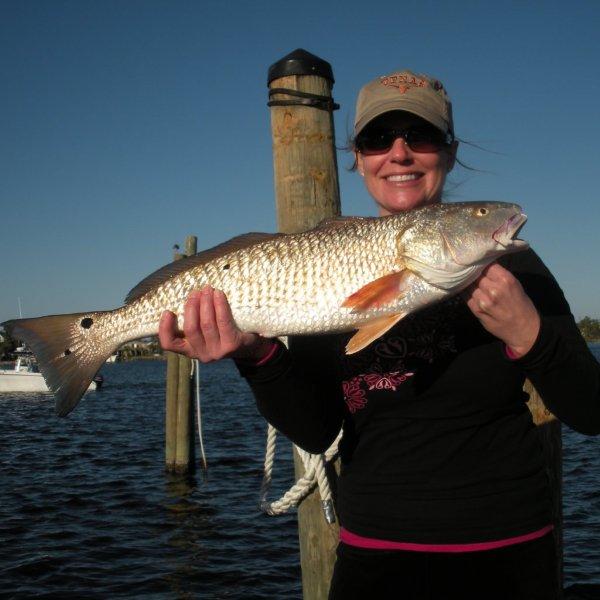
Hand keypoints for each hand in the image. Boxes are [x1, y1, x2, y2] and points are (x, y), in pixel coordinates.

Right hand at [158, 286, 272, 361]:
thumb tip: (187, 295)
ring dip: (206, 303)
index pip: (169, 344)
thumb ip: (194, 320)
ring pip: (207, 324)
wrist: (250, 346)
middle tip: (195, 292)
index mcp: (190, 350)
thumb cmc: (223, 333)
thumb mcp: (205, 331)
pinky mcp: (232, 345)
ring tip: (208, 289)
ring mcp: (217, 352)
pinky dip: (220, 305)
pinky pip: (223, 321)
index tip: (167, 311)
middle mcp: (202, 354)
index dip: (164, 328)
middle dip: (191, 307)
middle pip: (190, 329)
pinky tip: (219, 294)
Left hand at [464, 263, 539, 357]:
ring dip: (468, 283)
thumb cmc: (521, 305)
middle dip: (473, 273)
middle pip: (475, 274)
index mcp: (506, 280)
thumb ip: (499, 275)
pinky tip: (467, 291)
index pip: (486, 264)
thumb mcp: (515, 285)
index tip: (478, 263)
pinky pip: (466, 297)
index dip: (480, 263)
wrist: (525, 330)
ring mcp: (484, 301)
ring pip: (468, 285)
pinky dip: (466, 293)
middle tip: (470, 271)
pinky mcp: (477, 311)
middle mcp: (494, 289)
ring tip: (467, 281)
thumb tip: (483, 264)